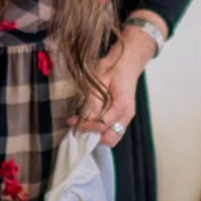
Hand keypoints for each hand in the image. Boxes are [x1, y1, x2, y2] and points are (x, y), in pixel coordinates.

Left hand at [74, 28, 153, 147]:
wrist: (128, 61)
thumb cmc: (114, 67)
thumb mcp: (100, 79)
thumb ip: (93, 99)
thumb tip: (85, 116)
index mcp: (122, 106)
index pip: (102, 126)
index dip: (86, 126)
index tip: (72, 121)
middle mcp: (126, 115)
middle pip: (110, 139)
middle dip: (92, 136)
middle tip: (76, 126)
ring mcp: (126, 117)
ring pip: (112, 138)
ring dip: (96, 135)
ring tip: (81, 124)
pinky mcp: (122, 116)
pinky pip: (112, 131)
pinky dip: (100, 131)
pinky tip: (89, 121)